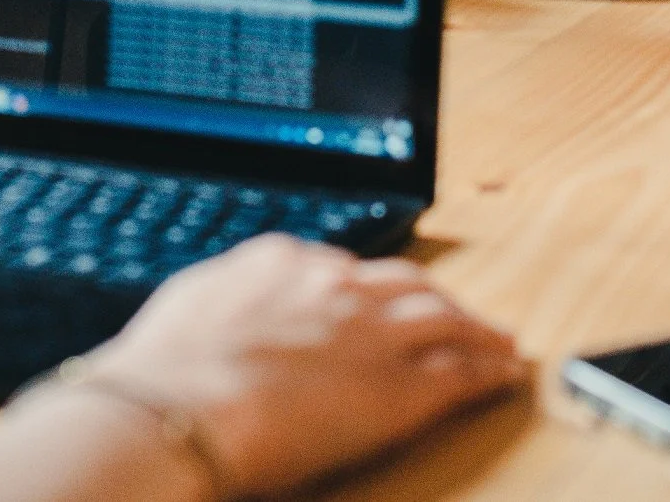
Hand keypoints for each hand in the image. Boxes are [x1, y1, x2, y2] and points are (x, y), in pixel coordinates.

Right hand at [76, 234, 525, 495]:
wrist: (174, 408)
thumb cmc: (163, 372)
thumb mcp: (192, 309)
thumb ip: (227, 301)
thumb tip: (226, 312)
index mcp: (283, 262)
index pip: (346, 269)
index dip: (372, 289)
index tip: (381, 300)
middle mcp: (337, 286)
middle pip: (407, 286)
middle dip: (434, 300)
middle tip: (457, 315)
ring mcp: (375, 333)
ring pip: (446, 320)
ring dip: (477, 331)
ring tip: (499, 342)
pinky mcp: (400, 388)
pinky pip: (462, 373)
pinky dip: (490, 371)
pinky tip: (506, 373)